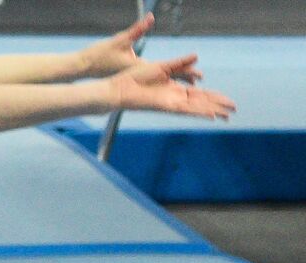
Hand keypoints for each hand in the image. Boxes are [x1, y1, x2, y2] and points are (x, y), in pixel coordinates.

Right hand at [80, 14, 192, 79]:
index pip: (169, 71)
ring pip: (161, 79)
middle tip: (199, 80)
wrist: (85, 66)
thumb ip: (137, 29)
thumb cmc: (101, 54)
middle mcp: (141, 74)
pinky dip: (163, 78)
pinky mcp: (132, 74)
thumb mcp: (120, 39)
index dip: (185, 72)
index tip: (198, 76)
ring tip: (187, 82)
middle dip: (183, 78)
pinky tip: (168, 80)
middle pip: (168, 77)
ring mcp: (136, 76)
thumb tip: (149, 17)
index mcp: (141, 67)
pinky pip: (152, 78)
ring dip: (174, 79)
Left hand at [108, 56, 235, 119]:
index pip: (200, 95)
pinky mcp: (166, 107)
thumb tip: (196, 57)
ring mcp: (171, 104)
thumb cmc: (136, 78)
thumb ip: (180, 64)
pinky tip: (210, 115)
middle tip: (233, 110)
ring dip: (212, 111)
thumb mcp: (163, 67)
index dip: (214, 97)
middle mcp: (175, 99)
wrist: (120, 88)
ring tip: (227, 115)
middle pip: (202, 103)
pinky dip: (199, 112)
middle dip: (218, 106)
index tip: (227, 101)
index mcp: (175, 90)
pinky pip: (186, 110)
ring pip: (197, 108)